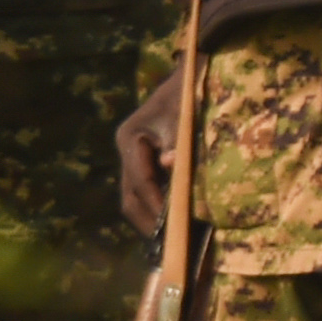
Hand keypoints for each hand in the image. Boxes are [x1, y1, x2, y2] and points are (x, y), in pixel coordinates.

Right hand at [115, 74, 185, 236]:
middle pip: (130, 196)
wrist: (193, 75)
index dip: (154, 203)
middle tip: (168, 245)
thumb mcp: (185, 112)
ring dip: (152, 220)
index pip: (139, 179)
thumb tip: (168, 164)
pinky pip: (147, 193)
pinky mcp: (147, 165)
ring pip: (135, 198)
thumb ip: (177, 140)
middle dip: (148, 221)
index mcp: (130, 137)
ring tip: (172, 243)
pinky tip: (176, 226)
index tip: (170, 224)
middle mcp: (128, 151)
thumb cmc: (189, 91)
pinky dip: (159, 210)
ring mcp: (135, 159)